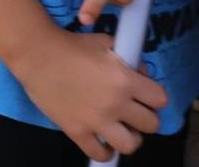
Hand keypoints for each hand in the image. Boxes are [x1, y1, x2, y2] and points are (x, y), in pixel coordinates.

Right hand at [17, 28, 167, 160]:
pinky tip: (103, 141)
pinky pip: (100, 154)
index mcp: (125, 80)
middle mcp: (115, 104)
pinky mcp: (77, 132)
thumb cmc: (71, 45)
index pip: (161, 100)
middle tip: (133, 112)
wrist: (37, 54)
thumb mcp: (106, 43)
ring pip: (131, 145)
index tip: (145, 96)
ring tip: (122, 130)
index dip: (154, 97)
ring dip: (130, 138)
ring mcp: (96, 121)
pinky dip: (105, 152)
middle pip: (151, 124)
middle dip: (145, 118)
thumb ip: (128, 59)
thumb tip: (142, 74)